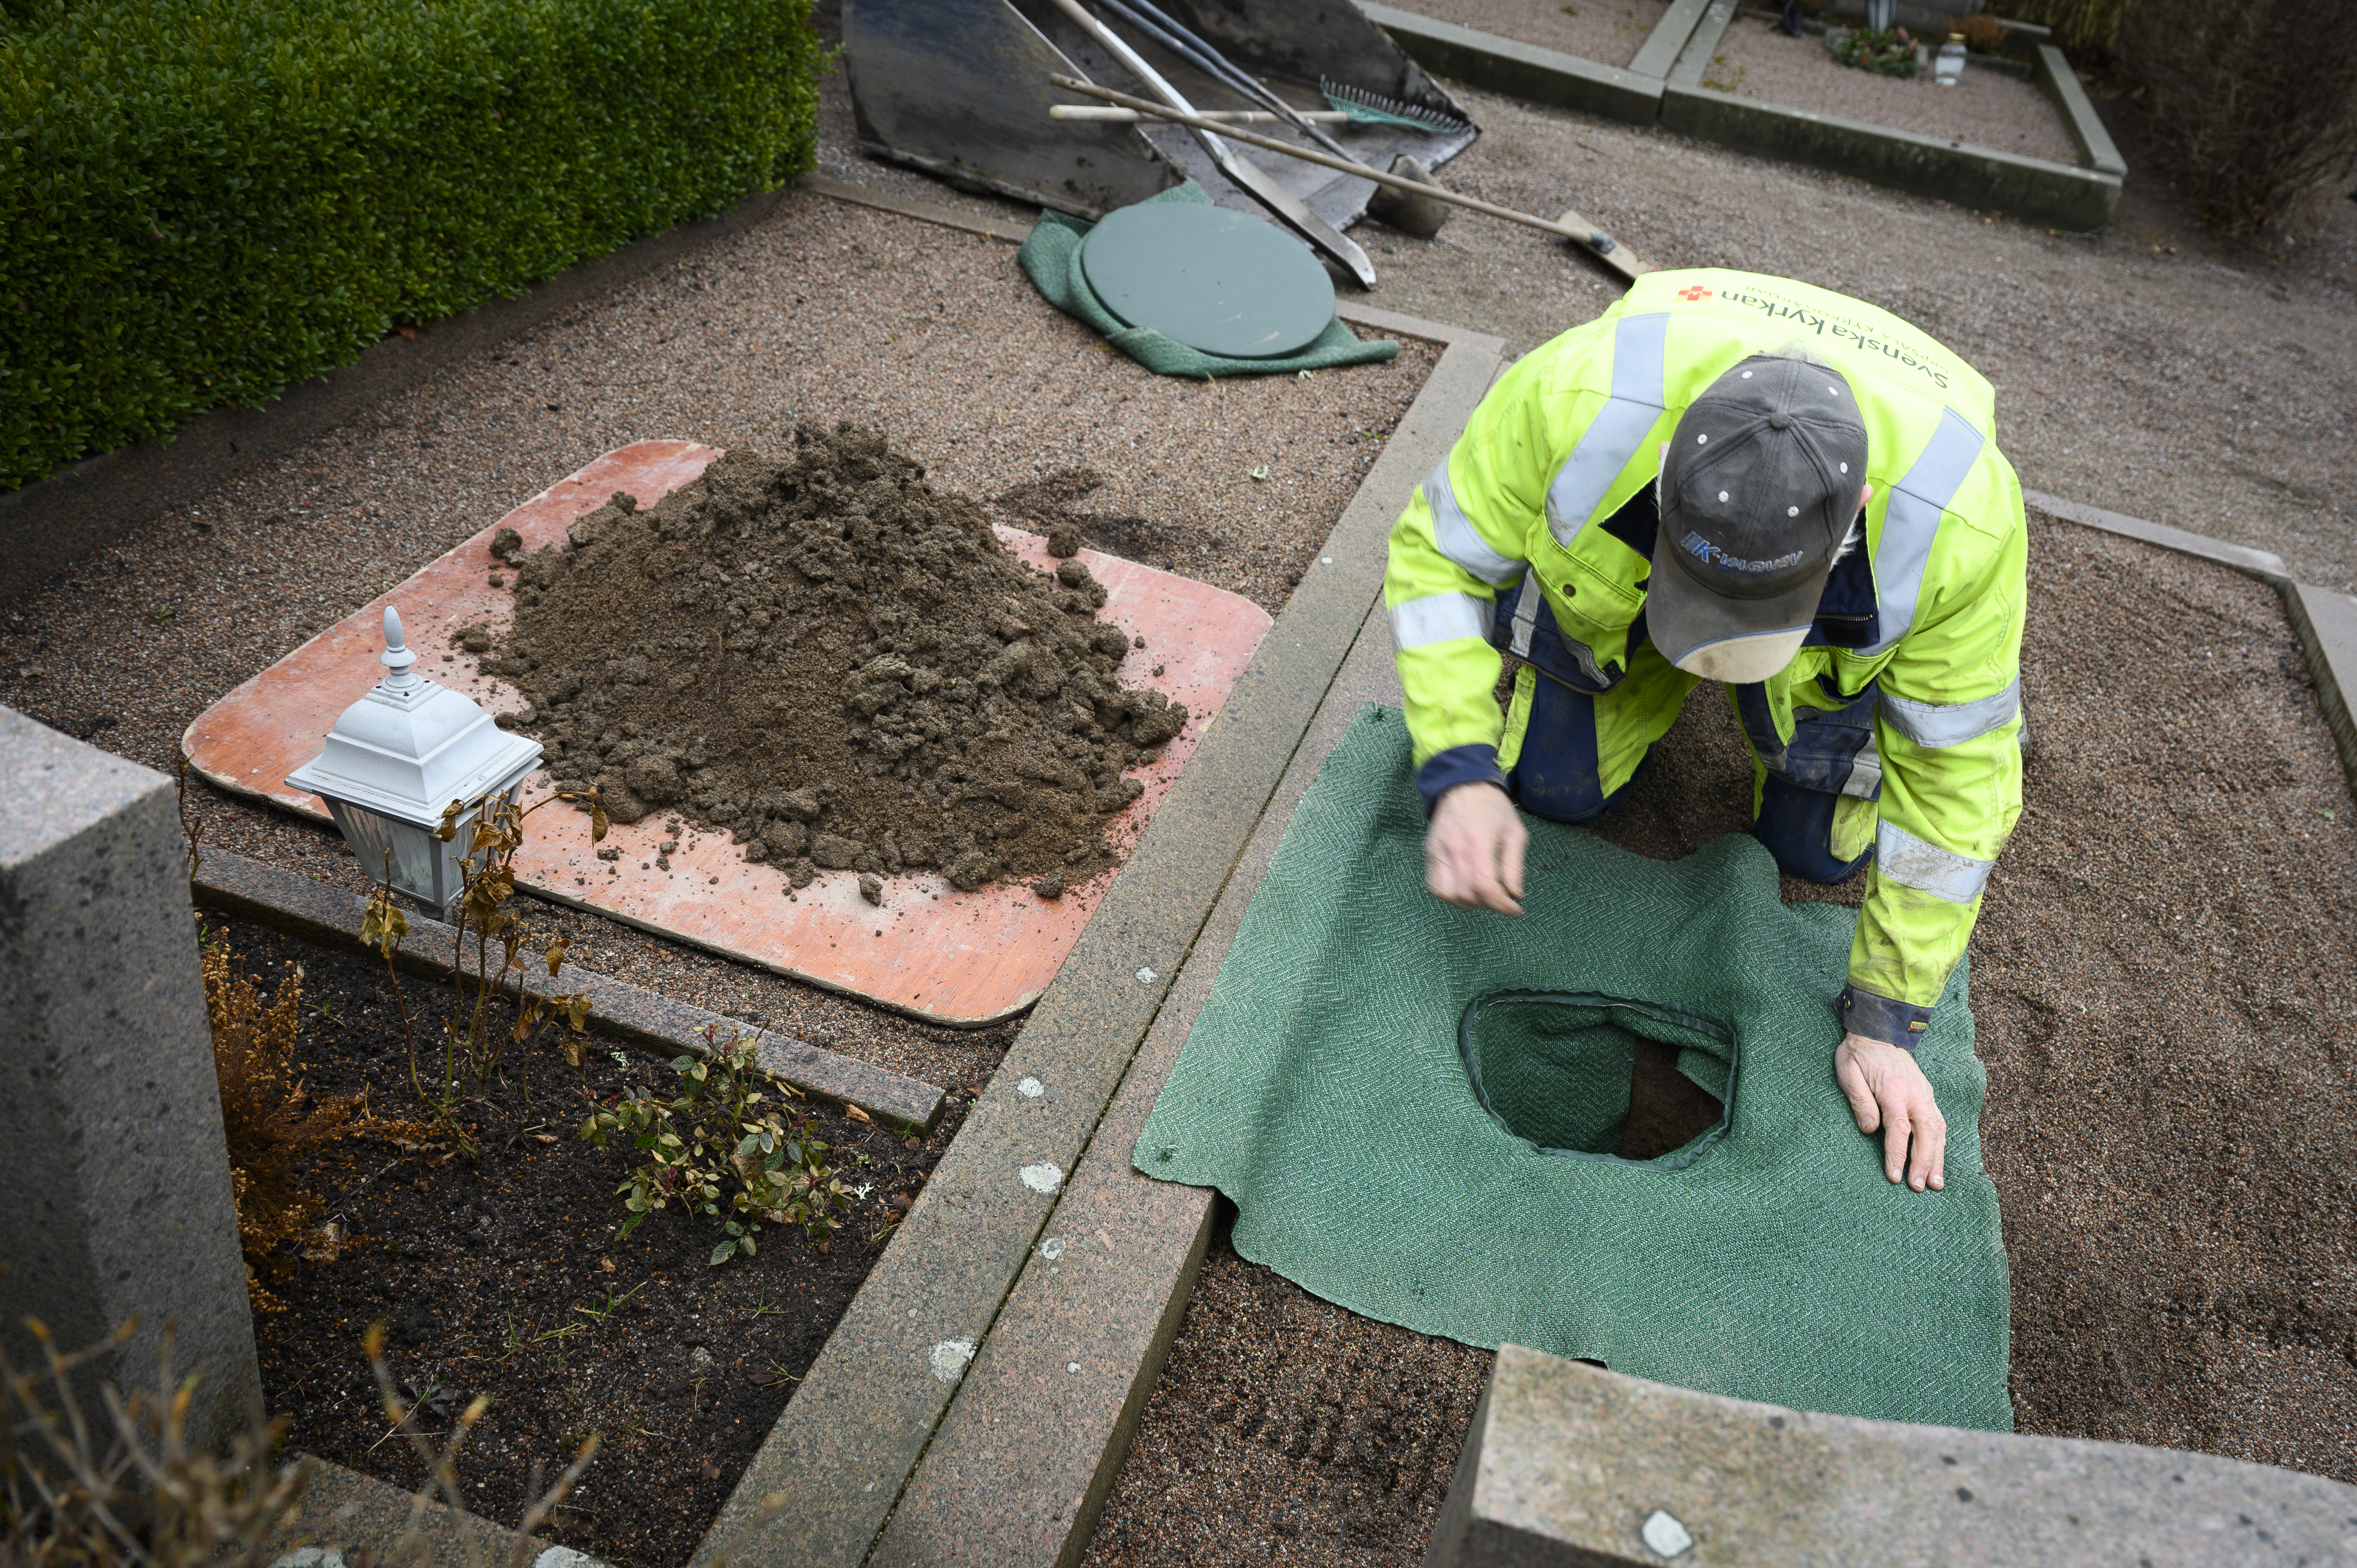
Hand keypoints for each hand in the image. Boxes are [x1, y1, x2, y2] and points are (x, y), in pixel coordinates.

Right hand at [1424, 783, 1527, 915]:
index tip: (1516, 909)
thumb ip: (1515, 865)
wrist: (1463, 786)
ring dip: (1469, 902)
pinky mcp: (1429, 853)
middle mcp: (1454, 849)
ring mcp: (1437, 852)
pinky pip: (1434, 886)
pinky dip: (1450, 895)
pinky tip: (1465, 887)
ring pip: (1448, 895)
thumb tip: (1514, 894)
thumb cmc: (1494, 809)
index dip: (1502, 905)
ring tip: (1483, 894)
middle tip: (1501, 898)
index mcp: (1478, 842)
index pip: (1484, 886)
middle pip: (1467, 894)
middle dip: (1489, 904)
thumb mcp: (1515, 832)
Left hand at [1834, 1032, 1944, 1191]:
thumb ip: (1860, 1101)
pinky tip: (1938, 1161)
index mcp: (1893, 1090)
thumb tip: (1869, 1130)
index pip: (1899, 1129)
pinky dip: (1941, 1144)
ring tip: (1936, 1184)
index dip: (1897, 1154)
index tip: (1894, 1176)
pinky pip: (1939, 1123)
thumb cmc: (1859, 1054)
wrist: (1878, 1031)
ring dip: (1937, 1158)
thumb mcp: (1848, 1072)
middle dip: (1924, 1162)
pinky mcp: (1928, 1095)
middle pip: (1926, 1133)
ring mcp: (1925, 1094)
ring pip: (1938, 1130)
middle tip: (1920, 1187)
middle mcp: (1915, 1094)